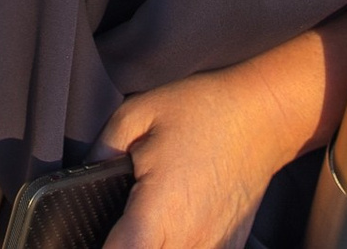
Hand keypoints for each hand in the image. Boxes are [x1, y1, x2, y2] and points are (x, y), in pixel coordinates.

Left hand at [95, 70, 293, 248]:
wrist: (264, 115)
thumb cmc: (203, 110)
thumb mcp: (138, 114)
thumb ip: (102, 151)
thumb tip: (82, 175)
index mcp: (157, 213)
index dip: (100, 248)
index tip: (92, 236)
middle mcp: (187, 240)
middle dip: (126, 245)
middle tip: (121, 227)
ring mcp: (212, 248)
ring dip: (155, 246)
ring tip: (144, 228)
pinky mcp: (230, 248)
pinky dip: (180, 246)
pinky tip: (172, 230)